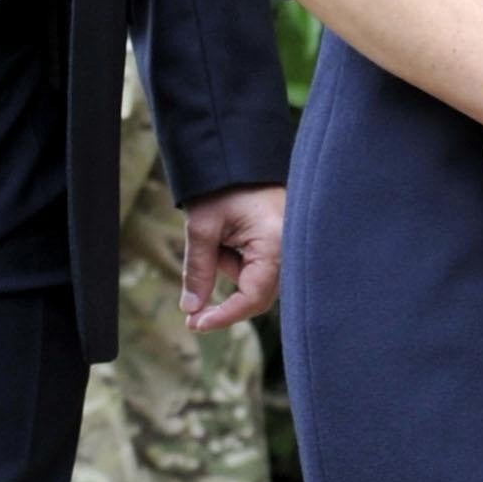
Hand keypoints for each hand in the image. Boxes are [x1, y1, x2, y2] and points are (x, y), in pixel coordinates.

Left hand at [181, 185, 285, 328]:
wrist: (237, 156)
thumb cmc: (222, 187)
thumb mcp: (202, 227)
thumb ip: (198, 270)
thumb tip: (191, 309)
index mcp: (276, 244)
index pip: (254, 297)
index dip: (225, 316)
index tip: (197, 325)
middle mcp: (291, 250)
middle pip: (258, 295)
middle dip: (226, 293)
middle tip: (194, 308)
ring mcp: (290, 247)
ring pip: (256, 281)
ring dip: (231, 269)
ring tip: (218, 237)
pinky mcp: (284, 244)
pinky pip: (260, 267)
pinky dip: (238, 260)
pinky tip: (229, 238)